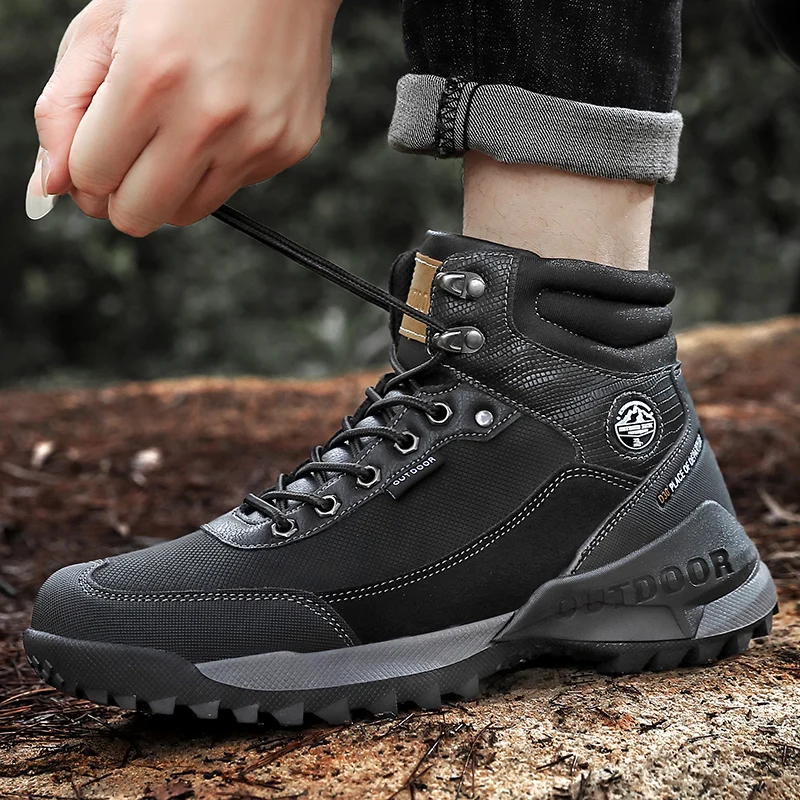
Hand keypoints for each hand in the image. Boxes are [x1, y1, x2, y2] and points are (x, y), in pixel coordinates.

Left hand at [27, 0, 339, 234]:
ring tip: (177, 133)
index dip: (84, 170)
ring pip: (185, 213)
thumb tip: (50, 186)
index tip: (96, 152)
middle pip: (138, 215)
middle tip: (127, 160)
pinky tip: (224, 119)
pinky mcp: (288, 147)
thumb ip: (64, 109)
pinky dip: (217, 165)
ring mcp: (255, 139)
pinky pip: (232, 188)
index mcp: (149, 79)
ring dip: (169, 186)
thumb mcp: (104, 29)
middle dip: (120, 195)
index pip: (92, 178)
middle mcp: (208, 119)